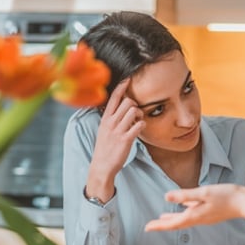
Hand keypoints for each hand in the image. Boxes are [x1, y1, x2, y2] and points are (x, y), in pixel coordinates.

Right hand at [86, 80, 144, 199]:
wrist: (101, 166)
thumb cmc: (105, 148)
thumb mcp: (104, 130)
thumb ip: (111, 118)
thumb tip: (121, 109)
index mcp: (105, 118)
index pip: (114, 97)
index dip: (122, 86)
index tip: (129, 79)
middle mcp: (111, 122)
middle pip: (128, 101)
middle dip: (135, 105)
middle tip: (135, 115)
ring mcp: (118, 130)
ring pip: (134, 111)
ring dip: (140, 115)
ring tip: (138, 123)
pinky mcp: (126, 139)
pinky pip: (139, 125)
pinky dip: (142, 125)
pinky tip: (140, 129)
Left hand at [145, 184, 244, 230]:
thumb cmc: (227, 196)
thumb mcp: (204, 193)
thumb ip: (185, 195)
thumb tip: (166, 197)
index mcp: (194, 215)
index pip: (172, 223)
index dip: (159, 226)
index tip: (146, 228)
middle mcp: (198, 218)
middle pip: (177, 223)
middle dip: (162, 224)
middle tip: (150, 226)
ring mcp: (205, 216)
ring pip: (184, 219)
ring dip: (172, 219)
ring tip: (162, 218)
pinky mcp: (211, 213)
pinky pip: (193, 214)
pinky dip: (184, 212)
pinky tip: (184, 207)